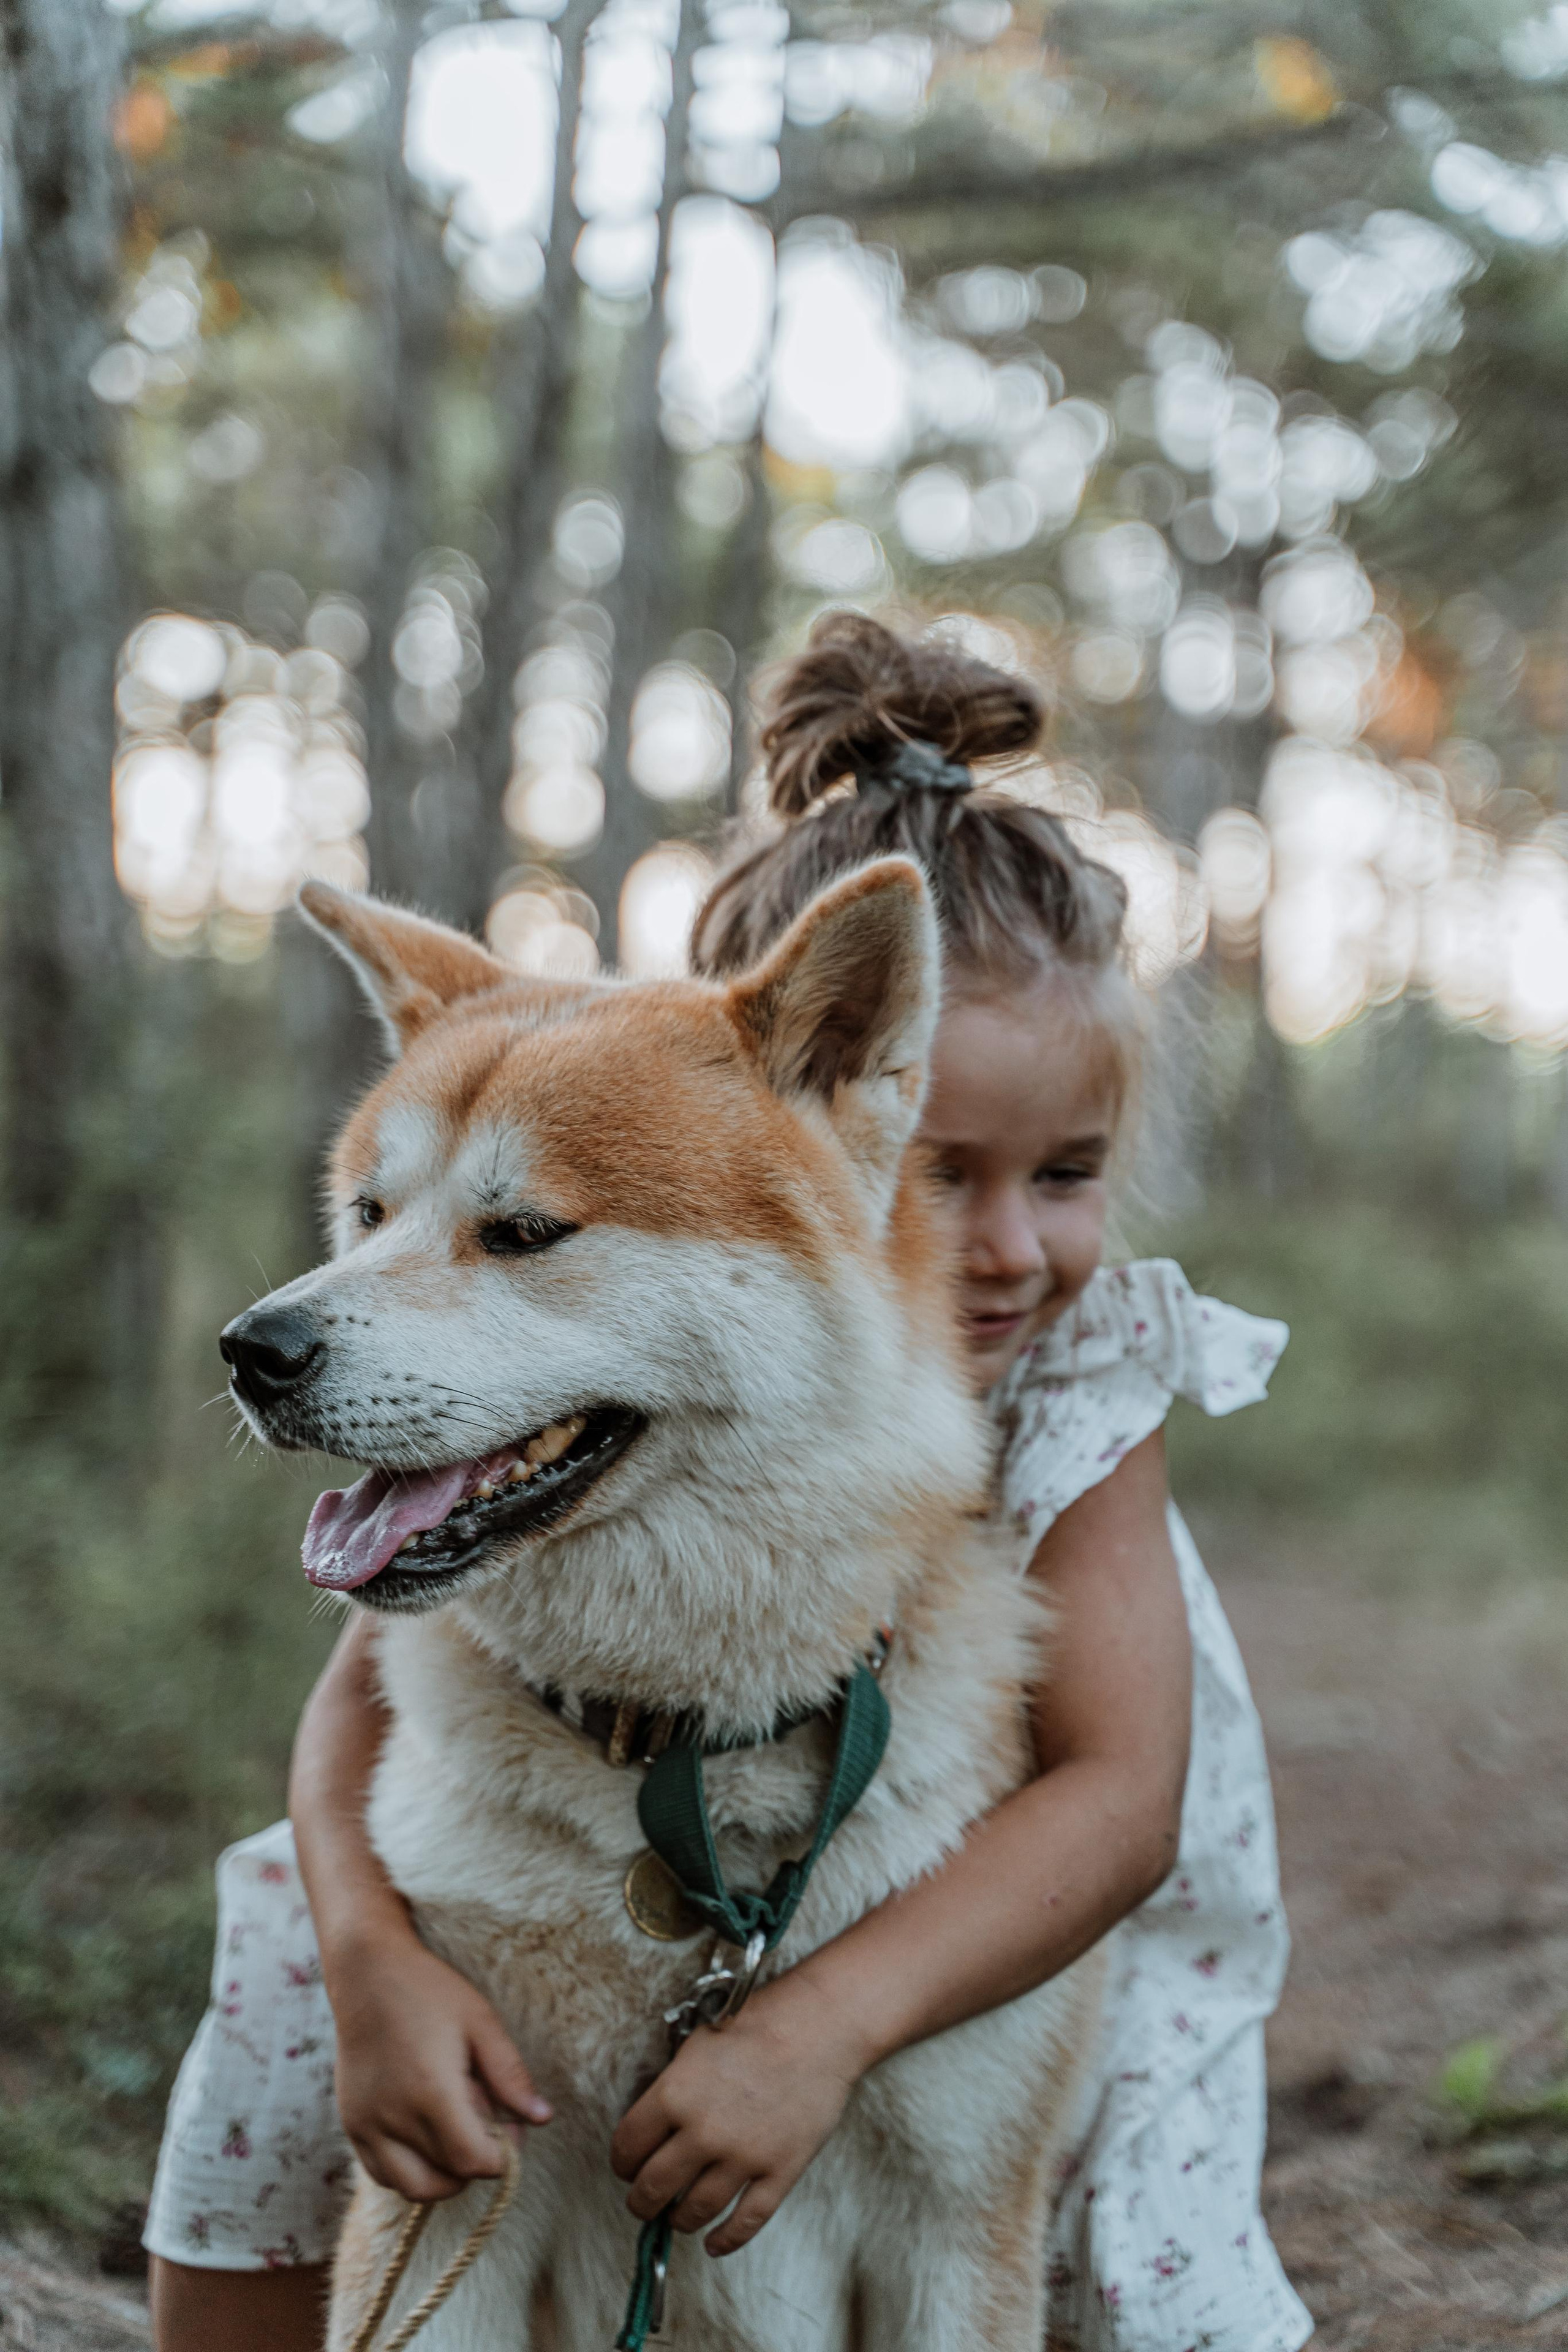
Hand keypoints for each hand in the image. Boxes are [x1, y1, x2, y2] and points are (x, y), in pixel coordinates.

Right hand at [328, 1923, 551, 2202]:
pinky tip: (426, 2133)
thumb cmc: (430, 1991)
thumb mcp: (481, 2023)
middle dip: (475, 2162)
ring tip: (456, 2129)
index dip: (501, 2156)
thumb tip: (543, 2118)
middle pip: (446, 2178)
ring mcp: (365, 2125)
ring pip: (412, 2187)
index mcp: (430, 2092)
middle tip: (486, 2124)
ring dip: (443, 2174)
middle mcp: (392, 2118)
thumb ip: (511, 2075)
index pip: (472, 2161)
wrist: (368, 1971)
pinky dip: (410, 2169)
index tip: (511, 2126)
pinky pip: (383, 2172)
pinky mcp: (351, 2124)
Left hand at [609, 1968, 867, 2257]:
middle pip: (653, 2187)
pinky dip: (726, 2239)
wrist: (819, 2025)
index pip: (628, 2147)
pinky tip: (713, 2244)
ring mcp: (743, 2157)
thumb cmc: (757, 2023)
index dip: (622, 2162)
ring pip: (695, 2210)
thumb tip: (654, 2125)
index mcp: (674, 2095)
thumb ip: (672, 2087)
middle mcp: (703, 2132)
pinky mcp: (779, 2171)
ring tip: (676, 2218)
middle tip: (643, 2203)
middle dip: (642, 2201)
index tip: (627, 2167)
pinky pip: (746, 2221)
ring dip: (679, 2220)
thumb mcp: (697, 2044)